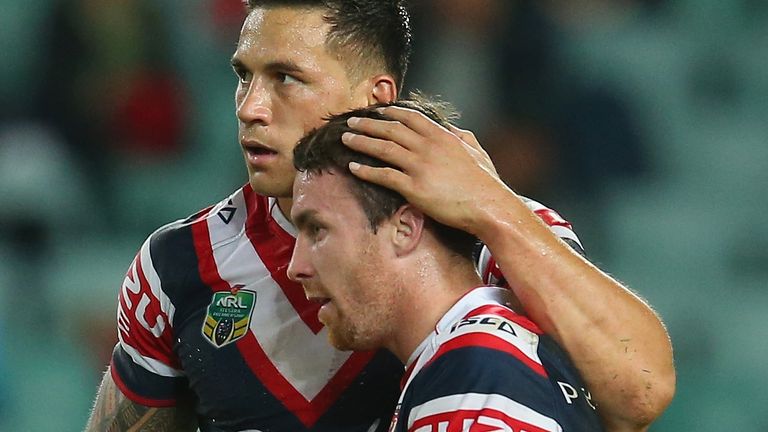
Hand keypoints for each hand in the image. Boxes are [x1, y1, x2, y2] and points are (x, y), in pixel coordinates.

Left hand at [343, 105, 510, 234]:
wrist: (489, 205)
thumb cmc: (485, 182)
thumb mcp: (476, 151)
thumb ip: (463, 137)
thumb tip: (455, 130)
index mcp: (442, 136)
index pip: (410, 117)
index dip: (390, 112)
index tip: (376, 111)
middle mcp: (427, 146)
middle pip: (390, 129)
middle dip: (368, 124)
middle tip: (351, 123)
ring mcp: (419, 166)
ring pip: (382, 149)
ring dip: (361, 143)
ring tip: (345, 140)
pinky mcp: (413, 188)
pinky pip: (383, 176)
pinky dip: (366, 171)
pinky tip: (352, 168)